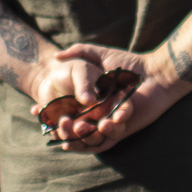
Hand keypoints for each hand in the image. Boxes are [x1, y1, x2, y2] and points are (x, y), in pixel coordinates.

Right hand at [34, 45, 190, 152]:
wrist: (156, 74)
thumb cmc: (130, 64)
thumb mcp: (100, 55)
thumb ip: (79, 52)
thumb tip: (56, 56)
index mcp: (90, 101)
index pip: (66, 111)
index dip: (50, 113)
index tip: (35, 110)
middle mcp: (97, 114)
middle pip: (74, 127)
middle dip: (61, 129)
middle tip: (51, 125)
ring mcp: (109, 123)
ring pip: (88, 137)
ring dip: (79, 136)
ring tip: (69, 130)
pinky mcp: (122, 130)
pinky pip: (107, 140)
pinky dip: (97, 139)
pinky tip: (92, 129)